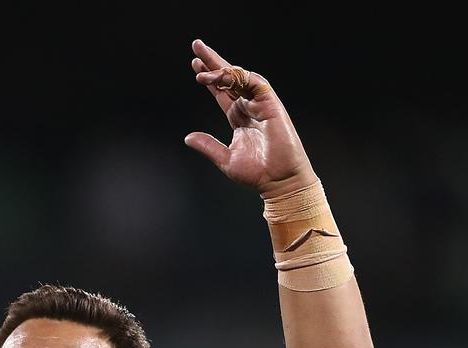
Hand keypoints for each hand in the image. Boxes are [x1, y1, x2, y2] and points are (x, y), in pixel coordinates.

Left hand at [183, 39, 317, 197]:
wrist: (279, 181)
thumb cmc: (258, 173)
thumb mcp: (225, 158)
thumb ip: (208, 146)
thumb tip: (188, 138)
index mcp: (238, 117)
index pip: (221, 92)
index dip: (209, 79)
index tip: (194, 65)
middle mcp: (248, 107)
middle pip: (228, 78)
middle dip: (213, 61)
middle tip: (196, 45)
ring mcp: (260, 104)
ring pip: (240, 77)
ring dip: (221, 70)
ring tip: (202, 67)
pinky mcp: (272, 104)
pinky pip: (256, 82)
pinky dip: (240, 76)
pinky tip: (223, 74)